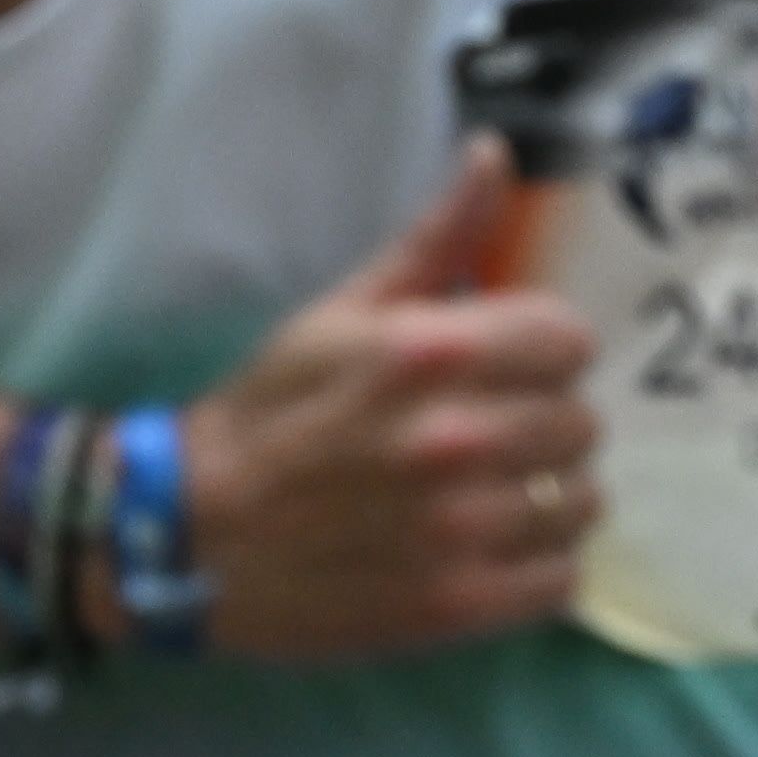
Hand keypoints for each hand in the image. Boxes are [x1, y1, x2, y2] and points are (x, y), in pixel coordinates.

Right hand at [180, 145, 597, 658]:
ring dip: (543, 499)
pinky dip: (535, 567)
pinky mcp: (456, 602)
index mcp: (428, 352)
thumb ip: (432, 241)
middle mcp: (454, 437)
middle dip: (539, 426)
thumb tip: (494, 154)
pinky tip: (485, 551)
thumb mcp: (335, 316)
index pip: (570, 340)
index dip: (537, 355)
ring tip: (487, 501)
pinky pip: (560, 578)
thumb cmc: (259, 418)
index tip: (498, 375)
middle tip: (483, 442)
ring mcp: (458, 527)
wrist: (176, 536)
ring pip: (581, 501)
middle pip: (582, 423)